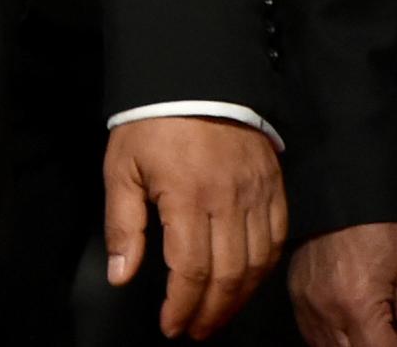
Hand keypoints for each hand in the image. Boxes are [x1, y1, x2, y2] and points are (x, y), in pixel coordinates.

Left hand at [103, 116, 286, 337]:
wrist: (195, 76)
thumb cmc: (150, 122)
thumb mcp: (121, 168)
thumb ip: (123, 225)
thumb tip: (122, 277)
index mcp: (187, 196)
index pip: (190, 270)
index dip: (182, 307)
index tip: (171, 327)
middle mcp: (229, 201)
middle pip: (228, 276)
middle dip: (210, 312)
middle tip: (195, 331)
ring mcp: (258, 195)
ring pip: (257, 265)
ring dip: (238, 299)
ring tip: (216, 316)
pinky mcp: (275, 188)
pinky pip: (276, 242)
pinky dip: (263, 270)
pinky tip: (246, 283)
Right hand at [288, 223, 396, 346]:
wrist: (341, 188)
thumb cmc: (376, 221)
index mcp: (356, 304)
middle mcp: (324, 307)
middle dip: (377, 346)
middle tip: (392, 331)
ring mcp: (305, 302)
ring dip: (353, 345)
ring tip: (373, 326)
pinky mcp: (295, 293)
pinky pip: (311, 333)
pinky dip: (332, 339)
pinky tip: (350, 327)